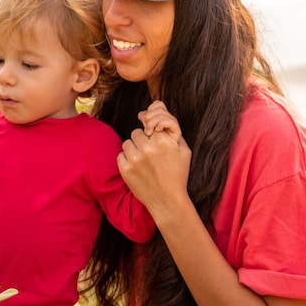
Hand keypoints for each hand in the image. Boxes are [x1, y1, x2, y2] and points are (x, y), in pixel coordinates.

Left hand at [119, 103, 190, 218]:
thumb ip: (172, 127)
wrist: (168, 201)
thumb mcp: (184, 149)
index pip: (150, 123)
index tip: (155, 138)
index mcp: (164, 140)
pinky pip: (121, 154)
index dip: (152, 130)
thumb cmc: (178, 174)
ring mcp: (136, 158)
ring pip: (128, 142)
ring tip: (144, 162)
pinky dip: (127, 160)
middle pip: (137, 131)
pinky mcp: (125, 169)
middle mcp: (149, 147)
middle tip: (151, 154)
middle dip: (143, 140)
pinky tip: (138, 169)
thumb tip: (156, 105)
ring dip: (134, 149)